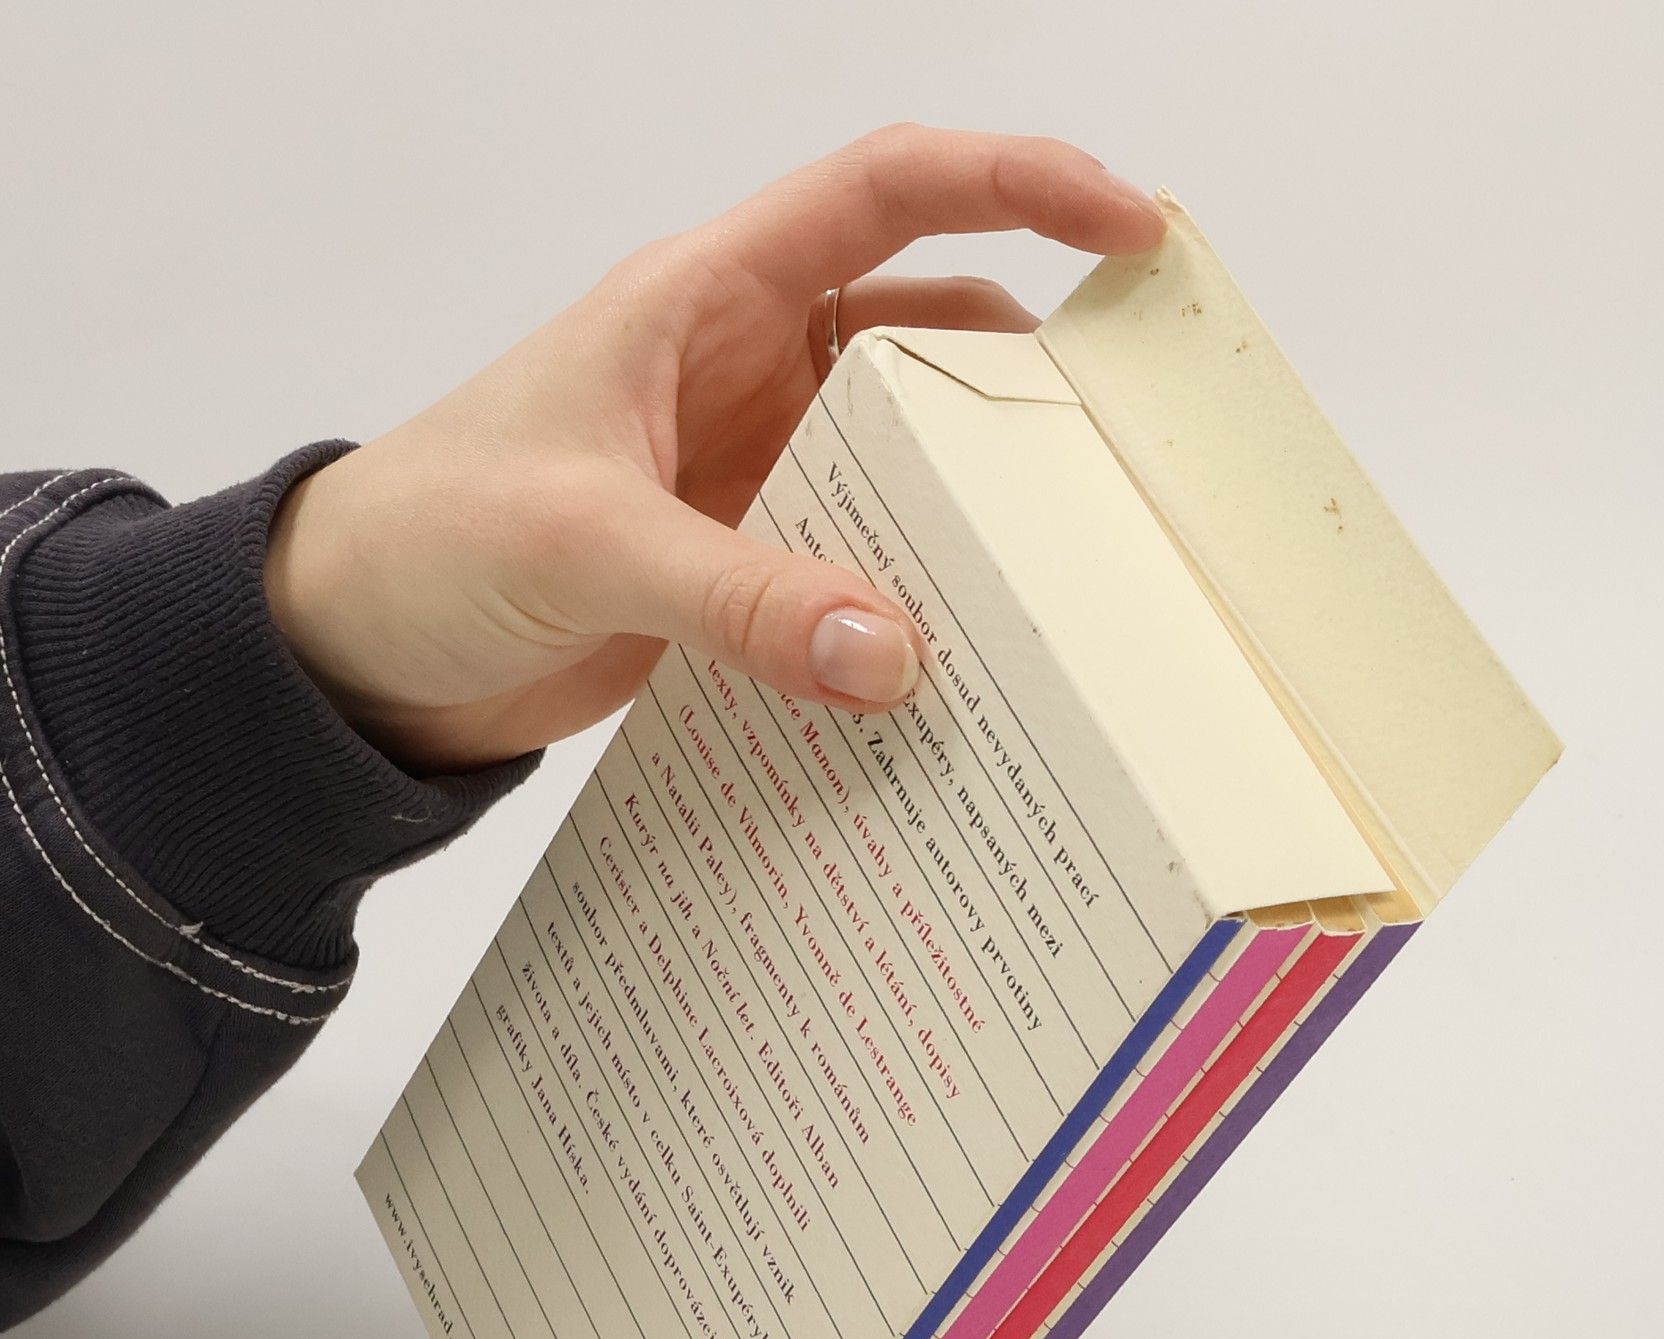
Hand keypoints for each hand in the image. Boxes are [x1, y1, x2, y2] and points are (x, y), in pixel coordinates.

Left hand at [264, 125, 1162, 772]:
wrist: (358, 649)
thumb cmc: (427, 537)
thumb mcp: (581, 541)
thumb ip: (738, 596)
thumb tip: (894, 654)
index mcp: (705, 299)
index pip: (885, 194)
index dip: (1014, 183)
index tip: (1125, 224)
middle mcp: (748, 369)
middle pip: (929, 333)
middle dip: (1031, 371)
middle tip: (1130, 443)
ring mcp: (757, 471)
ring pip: (910, 458)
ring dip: (978, 503)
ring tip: (1068, 561)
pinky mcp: (751, 565)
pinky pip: (866, 562)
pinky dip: (917, 595)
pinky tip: (963, 650)